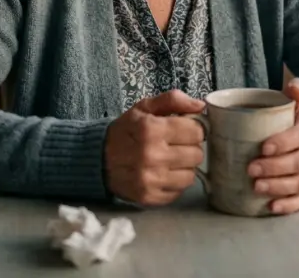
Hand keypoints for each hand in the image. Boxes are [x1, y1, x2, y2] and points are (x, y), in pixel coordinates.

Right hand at [104, 90, 205, 205]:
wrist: (97, 158)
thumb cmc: (126, 130)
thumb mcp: (144, 107)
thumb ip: (172, 100)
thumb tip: (201, 105)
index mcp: (151, 129)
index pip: (196, 131)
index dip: (193, 129)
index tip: (184, 129)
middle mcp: (152, 156)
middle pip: (196, 154)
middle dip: (190, 147)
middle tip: (176, 145)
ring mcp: (150, 180)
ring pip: (191, 175)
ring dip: (184, 167)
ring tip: (170, 160)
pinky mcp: (149, 198)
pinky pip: (179, 191)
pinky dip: (174, 183)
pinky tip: (163, 173)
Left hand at [248, 78, 298, 214]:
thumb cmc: (294, 118)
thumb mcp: (296, 101)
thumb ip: (296, 90)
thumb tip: (294, 87)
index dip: (284, 143)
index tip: (263, 147)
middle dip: (275, 168)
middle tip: (251, 168)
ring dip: (278, 187)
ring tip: (256, 186)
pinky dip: (288, 206)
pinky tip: (270, 206)